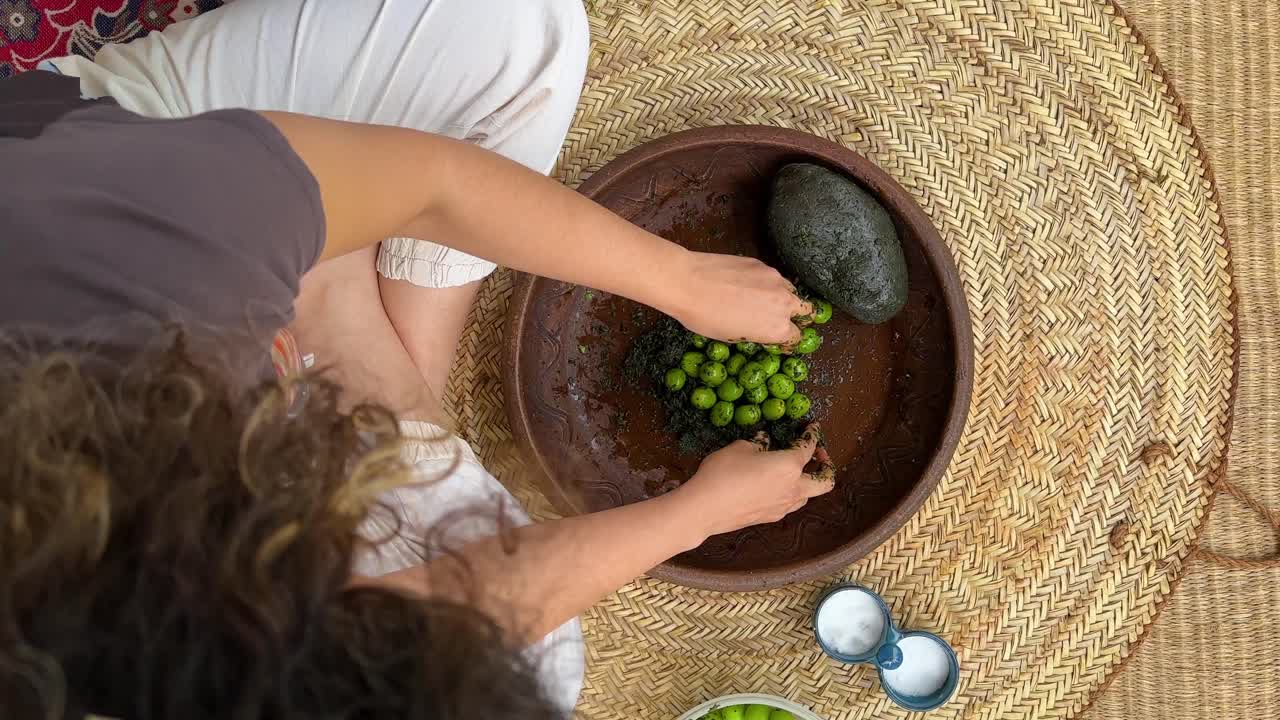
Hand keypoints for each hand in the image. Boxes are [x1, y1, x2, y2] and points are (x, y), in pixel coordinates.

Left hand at [661, 251, 813, 345]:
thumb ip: (755, 333)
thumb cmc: (704, 317)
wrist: (688, 282)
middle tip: (781, 318)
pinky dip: (768, 283)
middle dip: (797, 316)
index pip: (796, 337)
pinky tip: (749, 285)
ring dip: (785, 297)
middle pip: (804, 310)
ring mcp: (775, 280)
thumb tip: (760, 329)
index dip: (788, 340)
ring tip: (766, 300)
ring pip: (791, 290)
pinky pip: (773, 277)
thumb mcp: (731, 337)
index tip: (781, 340)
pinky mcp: (763, 264)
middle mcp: (784, 304)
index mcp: (777, 329)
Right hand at [671, 424, 835, 539]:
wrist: (705, 509)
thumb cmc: (722, 473)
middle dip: (826, 465)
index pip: (808, 447)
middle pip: (825, 481)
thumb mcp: (739, 448)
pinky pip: (790, 504)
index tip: (813, 428)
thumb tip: (764, 442)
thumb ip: (757, 443)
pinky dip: (791, 493)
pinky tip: (775, 486)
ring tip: (795, 471)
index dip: (812, 435)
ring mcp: (783, 506)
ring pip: (808, 495)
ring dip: (808, 482)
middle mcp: (793, 488)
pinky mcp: (771, 517)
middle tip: (817, 454)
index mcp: (789, 466)